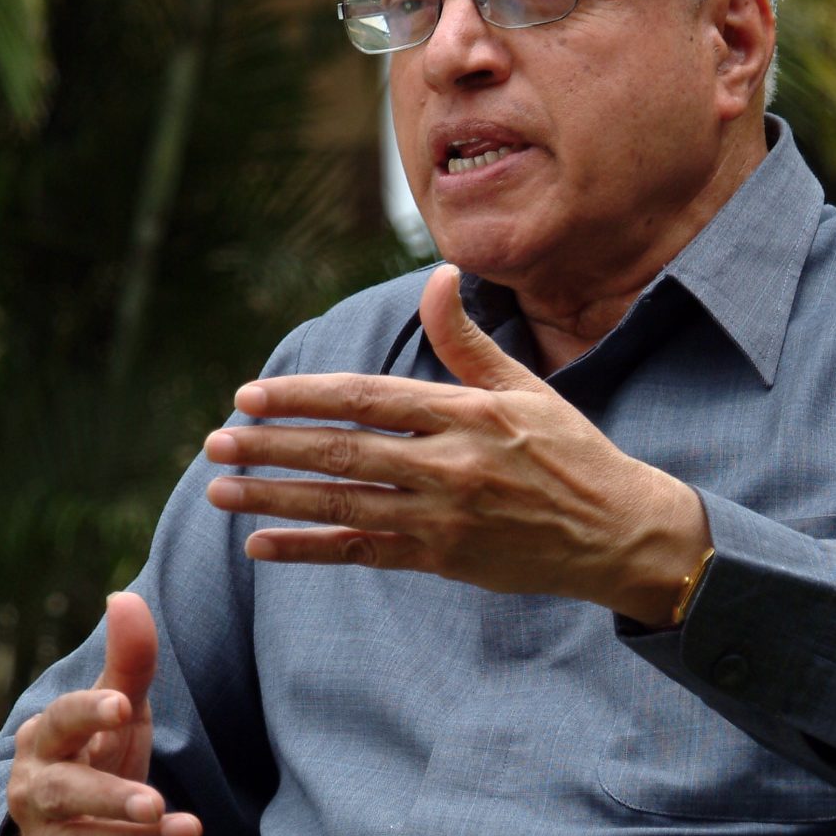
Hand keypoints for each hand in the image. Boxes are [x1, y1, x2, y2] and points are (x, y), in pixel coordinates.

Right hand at [5, 591, 237, 835]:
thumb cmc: (92, 753)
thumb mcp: (111, 708)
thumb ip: (126, 662)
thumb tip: (126, 596)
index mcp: (44, 743)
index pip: (61, 723)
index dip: (88, 713)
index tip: (123, 705)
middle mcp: (41, 798)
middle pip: (67, 796)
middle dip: (108, 798)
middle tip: (152, 800)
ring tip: (191, 829)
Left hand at [202, 264, 709, 625]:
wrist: (620, 533)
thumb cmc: (571, 451)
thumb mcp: (525, 386)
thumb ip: (466, 339)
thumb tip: (438, 275)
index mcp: (465, 413)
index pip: (365, 399)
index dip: (302, 396)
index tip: (250, 394)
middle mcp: (449, 465)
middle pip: (341, 452)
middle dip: (271, 446)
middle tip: (215, 441)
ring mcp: (442, 518)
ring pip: (341, 505)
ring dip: (275, 498)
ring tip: (220, 490)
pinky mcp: (442, 561)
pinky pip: (362, 554)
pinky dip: (309, 550)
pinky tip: (261, 548)